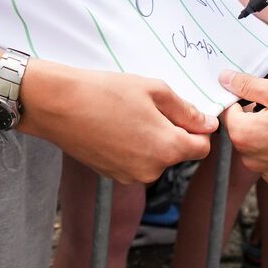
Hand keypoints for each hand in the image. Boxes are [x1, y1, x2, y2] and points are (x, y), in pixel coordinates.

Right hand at [20, 61, 216, 183]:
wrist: (59, 106)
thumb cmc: (106, 93)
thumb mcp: (155, 91)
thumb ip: (186, 110)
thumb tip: (208, 124)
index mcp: (167, 149)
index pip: (203, 148)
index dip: (200, 129)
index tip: (187, 113)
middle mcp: (151, 170)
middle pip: (178, 153)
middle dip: (173, 132)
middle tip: (151, 106)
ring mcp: (129, 176)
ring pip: (156, 157)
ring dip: (152, 139)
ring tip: (130, 114)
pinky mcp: (112, 175)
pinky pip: (136, 161)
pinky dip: (133, 146)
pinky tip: (116, 126)